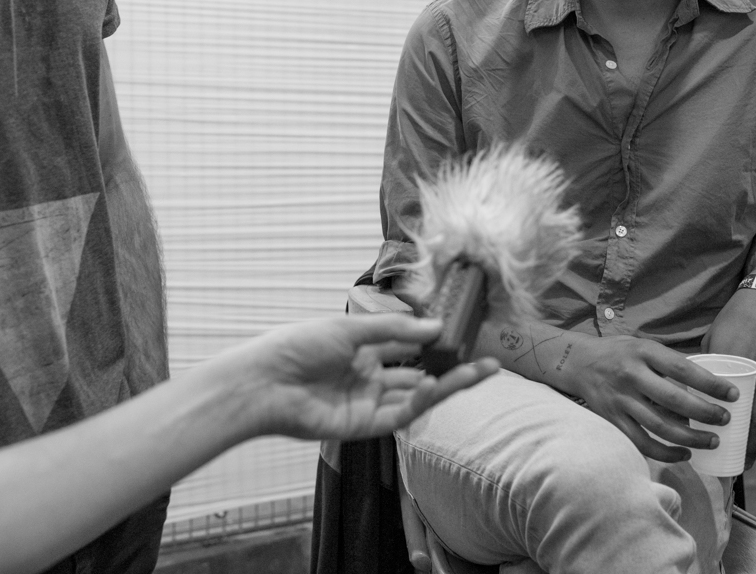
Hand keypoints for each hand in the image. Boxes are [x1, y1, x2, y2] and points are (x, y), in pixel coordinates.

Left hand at [224, 314, 498, 440]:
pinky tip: (436, 384)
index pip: (406, 344)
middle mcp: (368, 376)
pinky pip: (401, 413)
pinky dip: (421, 400)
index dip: (434, 340)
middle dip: (453, 368)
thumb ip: (395, 331)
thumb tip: (437, 327)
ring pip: (417, 395)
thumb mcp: (350, 329)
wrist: (266, 382)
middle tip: (489, 362)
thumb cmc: (299, 346)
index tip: (464, 332)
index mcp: (361, 349)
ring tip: (481, 371)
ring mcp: (368, 402)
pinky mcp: (364, 426)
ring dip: (449, 385)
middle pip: (419, 373)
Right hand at [557, 335, 737, 462]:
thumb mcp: (644, 347)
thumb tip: (711, 383)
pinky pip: (642, 442)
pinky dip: (666, 452)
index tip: (733, 395)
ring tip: (712, 441)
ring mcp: (620, 400)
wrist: (577, 363)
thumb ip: (670, 363)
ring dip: (691, 437)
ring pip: (661, 426)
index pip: (683, 369)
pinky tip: (685, 454)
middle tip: (725, 420)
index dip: (711, 384)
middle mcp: (631, 375)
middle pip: (675, 400)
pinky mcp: (613, 419)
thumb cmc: (620, 354)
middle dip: (705, 413)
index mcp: (643, 352)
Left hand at [702, 287, 755, 467]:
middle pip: (751, 420)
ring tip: (751, 459)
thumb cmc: (734, 319)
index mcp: (730, 366)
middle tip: (735, 464)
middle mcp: (754, 376)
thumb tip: (691, 386)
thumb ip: (706, 364)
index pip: (723, 404)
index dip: (719, 429)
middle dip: (744, 446)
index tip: (709, 446)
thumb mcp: (713, 339)